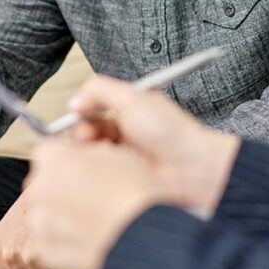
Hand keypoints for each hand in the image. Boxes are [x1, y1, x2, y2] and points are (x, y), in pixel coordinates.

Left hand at [24, 140, 173, 268]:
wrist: (145, 235)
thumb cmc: (136, 193)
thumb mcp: (116, 153)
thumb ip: (89, 153)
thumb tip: (85, 160)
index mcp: (53, 157)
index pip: (50, 154)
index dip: (70, 162)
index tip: (84, 172)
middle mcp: (40, 187)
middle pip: (44, 184)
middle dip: (62, 189)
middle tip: (93, 199)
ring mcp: (40, 221)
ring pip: (45, 215)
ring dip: (61, 217)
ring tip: (93, 223)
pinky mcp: (46, 251)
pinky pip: (49, 243)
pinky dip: (64, 243)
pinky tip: (88, 241)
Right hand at [70, 75, 240, 215]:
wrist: (192, 169)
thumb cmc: (172, 133)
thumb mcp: (133, 99)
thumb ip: (101, 90)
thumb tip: (76, 99)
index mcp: (129, 110)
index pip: (94, 108)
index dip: (82, 111)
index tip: (75, 114)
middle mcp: (126, 132)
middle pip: (89, 131)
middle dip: (81, 132)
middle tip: (85, 137)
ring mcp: (124, 156)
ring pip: (92, 152)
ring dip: (88, 150)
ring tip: (95, 152)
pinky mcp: (123, 178)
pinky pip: (100, 172)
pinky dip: (96, 169)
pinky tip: (101, 168)